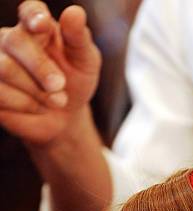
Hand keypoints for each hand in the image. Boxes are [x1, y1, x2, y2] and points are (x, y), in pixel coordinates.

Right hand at [0, 1, 101, 144]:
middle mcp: (12, 39)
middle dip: (40, 67)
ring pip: (4, 69)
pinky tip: (38, 107)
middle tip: (60, 85)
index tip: (42, 26)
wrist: (65, 116)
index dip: (34, 17)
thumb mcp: (85, 62)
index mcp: (38, 26)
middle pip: (14, 41)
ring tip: (57, 101)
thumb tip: (75, 13)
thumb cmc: (75, 82)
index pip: (30, 12)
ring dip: (35, 90)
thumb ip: (79, 38)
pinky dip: (23, 104)